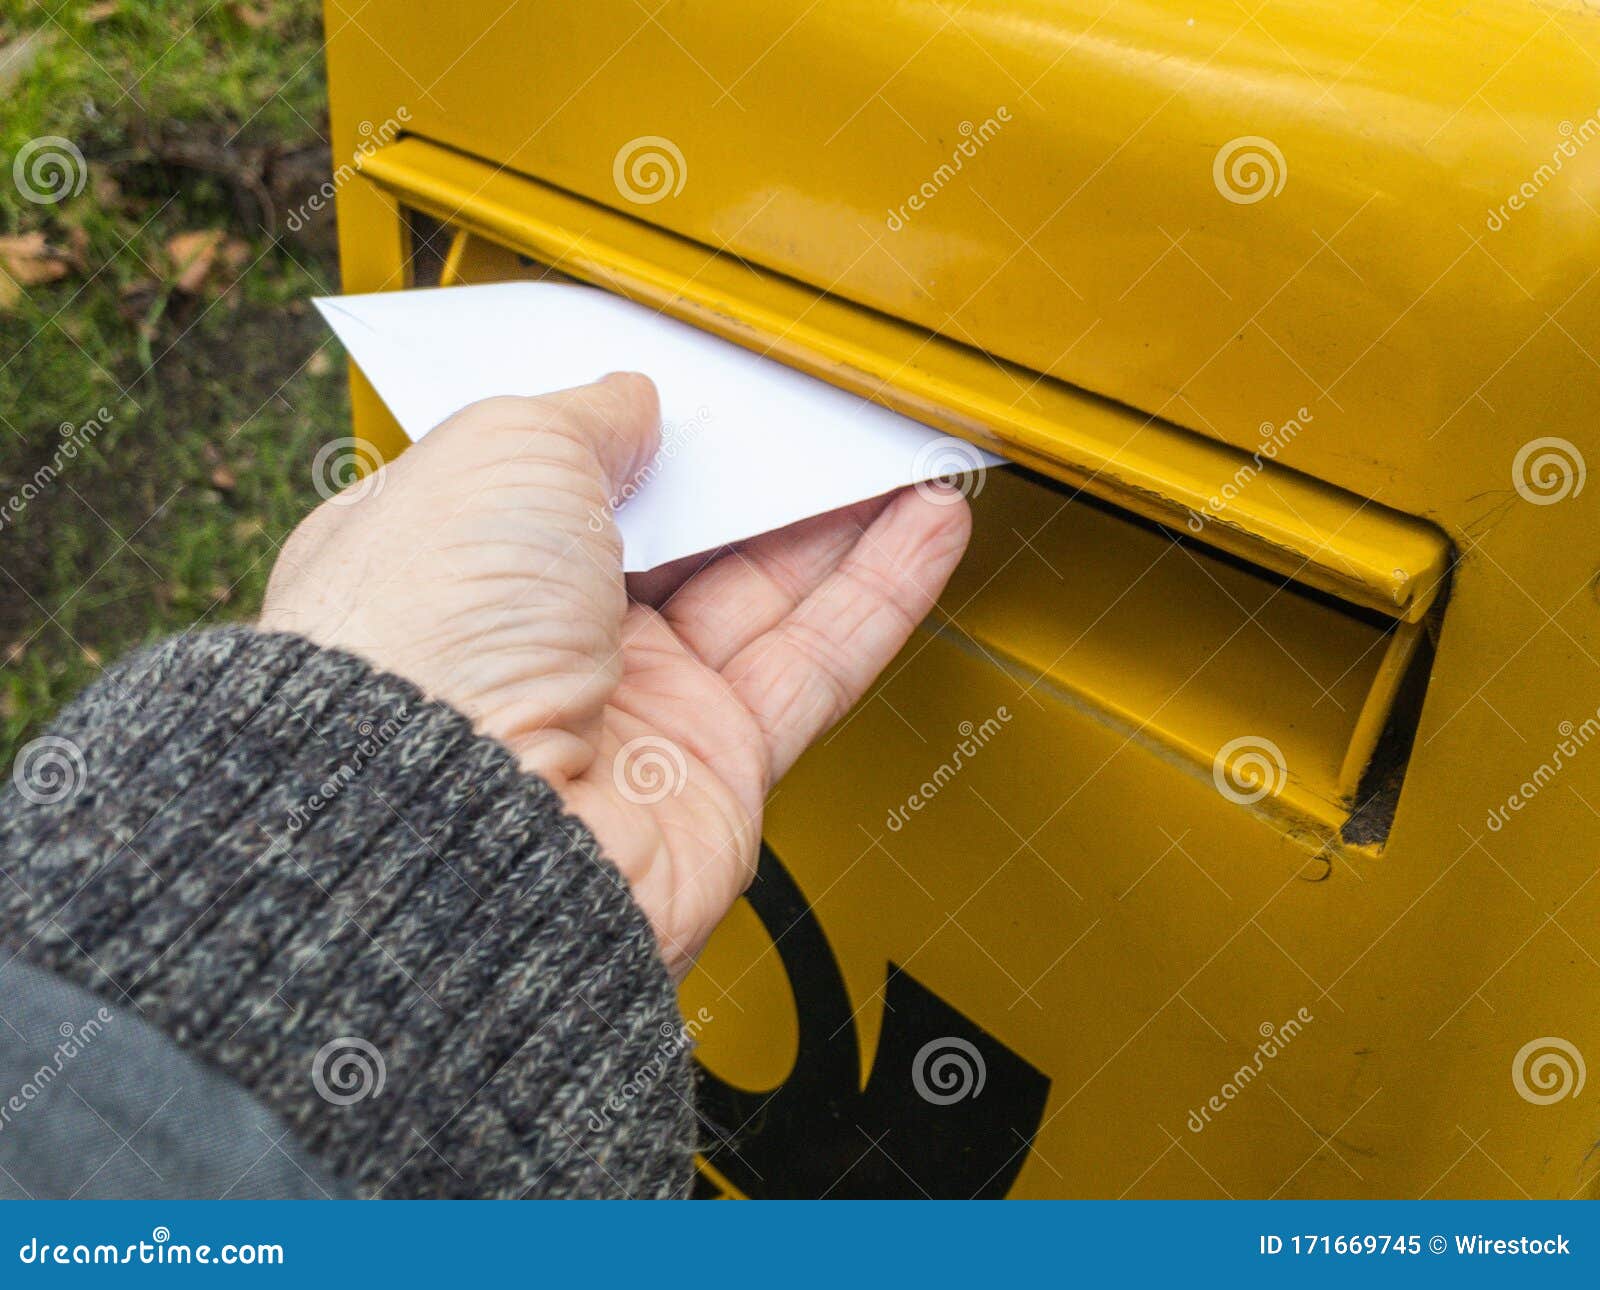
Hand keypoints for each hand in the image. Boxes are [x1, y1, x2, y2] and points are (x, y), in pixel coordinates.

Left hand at [260, 374, 970, 976]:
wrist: (463, 826)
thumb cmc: (430, 639)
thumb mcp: (501, 456)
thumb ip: (582, 418)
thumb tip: (628, 401)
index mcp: (457, 562)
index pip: (562, 481)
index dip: (638, 431)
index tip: (705, 387)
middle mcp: (537, 641)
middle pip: (677, 537)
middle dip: (754, 473)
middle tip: (824, 413)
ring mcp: (631, 710)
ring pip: (763, 594)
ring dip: (840, 520)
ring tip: (900, 450)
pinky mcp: (714, 769)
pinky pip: (811, 666)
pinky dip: (879, 594)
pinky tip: (925, 526)